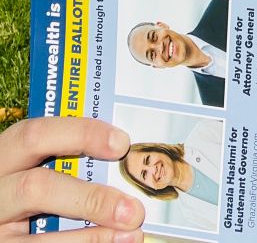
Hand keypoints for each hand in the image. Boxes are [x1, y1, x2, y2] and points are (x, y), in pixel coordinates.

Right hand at [0, 118, 143, 242]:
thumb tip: (122, 155)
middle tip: (133, 210)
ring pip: (39, 237)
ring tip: (131, 235)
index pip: (35, 135)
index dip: (80, 134)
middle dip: (90, 199)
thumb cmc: (27, 186)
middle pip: (35, 188)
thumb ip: (66, 158)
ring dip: (91, 238)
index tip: (121, 143)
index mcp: (5, 156)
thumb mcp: (33, 165)